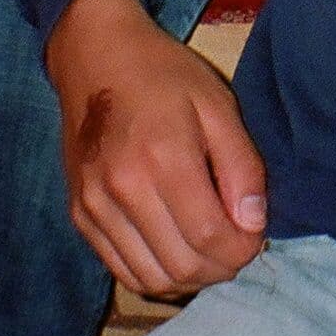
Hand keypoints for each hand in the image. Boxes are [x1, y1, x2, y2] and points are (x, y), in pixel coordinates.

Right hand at [45, 0, 267, 298]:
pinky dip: (155, 274)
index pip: (209, 237)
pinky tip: (175, 250)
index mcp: (162, 157)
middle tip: (237, 247)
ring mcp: (94, 206)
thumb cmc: (163, 75)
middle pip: (181, 267)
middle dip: (221, 268)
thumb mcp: (217, 105)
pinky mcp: (79, 215)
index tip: (256, 238)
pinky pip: (122, 269)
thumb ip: (242, 166)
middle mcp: (122, 189)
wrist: (94, 56)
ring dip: (189, 278)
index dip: (242, 250)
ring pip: (150, 278)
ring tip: (209, 251)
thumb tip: (253, 224)